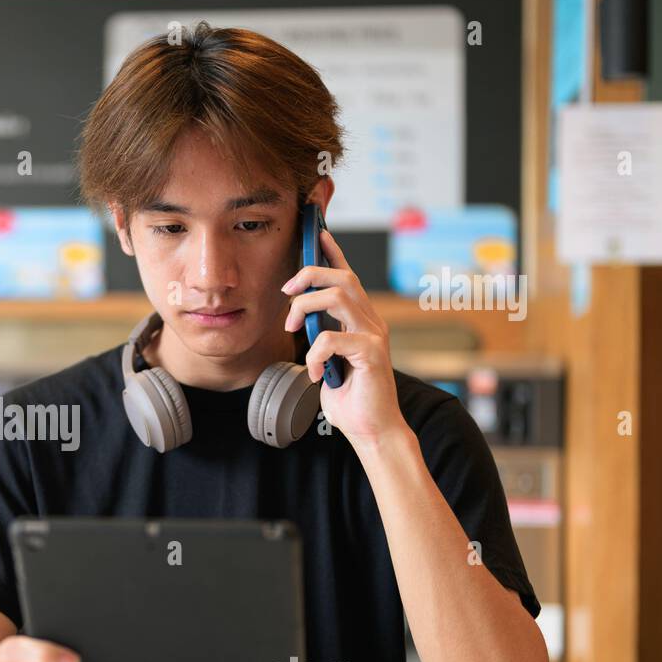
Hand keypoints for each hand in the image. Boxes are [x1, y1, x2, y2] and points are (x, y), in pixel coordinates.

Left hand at [281, 228, 408, 448]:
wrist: (371, 428)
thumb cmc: (350, 396)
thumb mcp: (327, 360)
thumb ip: (320, 336)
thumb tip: (300, 318)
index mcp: (361, 320)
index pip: (348, 276)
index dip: (333, 253)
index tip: (319, 233)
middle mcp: (371, 321)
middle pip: (342, 277)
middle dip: (309, 277)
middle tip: (286, 293)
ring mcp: (374, 335)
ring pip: (339, 297)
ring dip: (306, 307)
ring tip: (293, 328)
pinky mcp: (371, 354)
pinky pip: (332, 339)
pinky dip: (313, 354)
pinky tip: (313, 372)